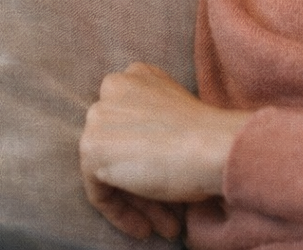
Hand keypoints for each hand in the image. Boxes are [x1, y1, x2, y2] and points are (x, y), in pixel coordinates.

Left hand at [79, 63, 252, 238]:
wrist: (211, 145)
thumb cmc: (206, 134)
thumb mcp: (174, 112)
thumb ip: (149, 122)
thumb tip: (140, 156)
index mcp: (137, 74)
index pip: (130, 122)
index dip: (147, 155)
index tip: (165, 177)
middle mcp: (113, 86)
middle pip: (119, 146)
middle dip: (142, 182)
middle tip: (167, 211)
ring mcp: (98, 115)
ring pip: (110, 171)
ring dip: (137, 202)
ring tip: (164, 225)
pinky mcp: (91, 147)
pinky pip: (100, 192)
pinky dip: (120, 213)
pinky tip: (145, 228)